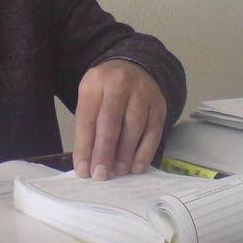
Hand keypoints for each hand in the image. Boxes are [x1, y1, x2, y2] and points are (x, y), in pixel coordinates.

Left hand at [72, 59, 165, 180]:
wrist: (132, 67)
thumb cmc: (105, 91)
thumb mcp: (90, 98)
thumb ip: (87, 126)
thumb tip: (86, 163)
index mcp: (95, 82)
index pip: (87, 116)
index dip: (84, 145)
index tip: (83, 170)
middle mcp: (119, 83)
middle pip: (111, 121)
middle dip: (104, 151)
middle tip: (100, 175)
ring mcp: (142, 91)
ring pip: (134, 126)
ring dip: (125, 153)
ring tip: (118, 171)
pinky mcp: (159, 103)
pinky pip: (153, 130)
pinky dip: (145, 151)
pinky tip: (136, 166)